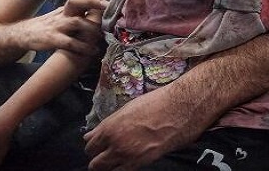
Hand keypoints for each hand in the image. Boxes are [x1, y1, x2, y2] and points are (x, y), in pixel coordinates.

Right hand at [12, 0, 112, 54]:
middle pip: (78, 1)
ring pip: (76, 22)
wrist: (24, 34)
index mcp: (69, 7)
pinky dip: (83, 47)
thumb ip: (81, 12)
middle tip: (109, 6)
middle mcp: (64, 13)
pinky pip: (70, 43)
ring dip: (92, 28)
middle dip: (94, 2)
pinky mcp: (53, 39)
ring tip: (103, 36)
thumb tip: (104, 10)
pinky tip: (93, 51)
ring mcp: (58, 26)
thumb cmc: (50, 24)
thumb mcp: (64, 14)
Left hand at [82, 87, 199, 170]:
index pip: (90, 145)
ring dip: (107, 167)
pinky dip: (120, 169)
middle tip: (104, 155)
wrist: (178, 109)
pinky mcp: (141, 163)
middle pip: (95, 163)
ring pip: (106, 170)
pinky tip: (125, 163)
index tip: (98, 145)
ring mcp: (127, 156)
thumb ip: (107, 125)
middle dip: (97, 159)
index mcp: (109, 128)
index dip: (93, 146)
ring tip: (115, 161)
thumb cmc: (154, 104)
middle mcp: (115, 144)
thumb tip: (90, 135)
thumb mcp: (126, 109)